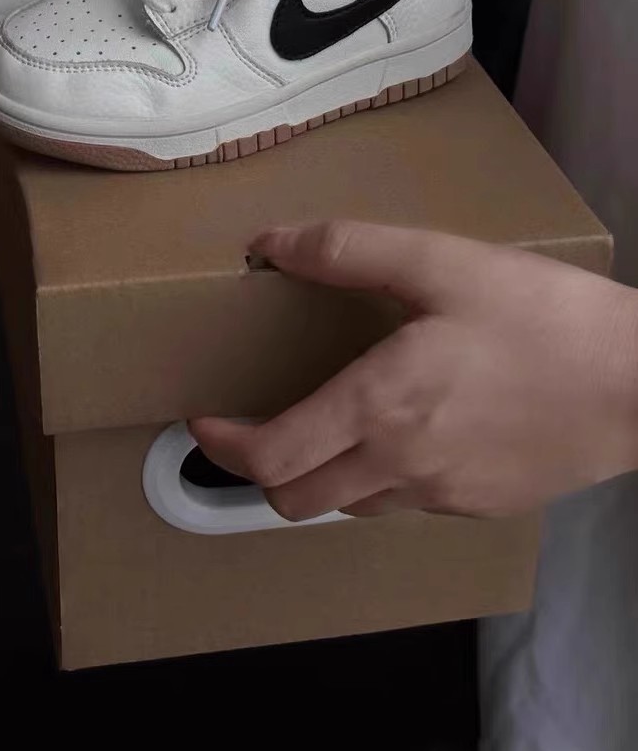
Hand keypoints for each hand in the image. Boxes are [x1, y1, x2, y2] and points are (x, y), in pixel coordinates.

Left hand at [190, 221, 637, 519]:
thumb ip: (349, 250)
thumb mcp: (445, 263)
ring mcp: (440, 497)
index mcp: (380, 406)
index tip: (203, 419)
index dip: (222, 444)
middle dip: (258, 469)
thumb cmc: (546, 319)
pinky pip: (401, 505)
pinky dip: (375, 479)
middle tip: (254, 426)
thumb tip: (269, 243)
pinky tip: (399, 434)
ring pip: (346, 505)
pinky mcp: (478, 506)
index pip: (271, 456)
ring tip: (323, 425)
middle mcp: (400, 466)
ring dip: (316, 474)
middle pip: (294, 499)